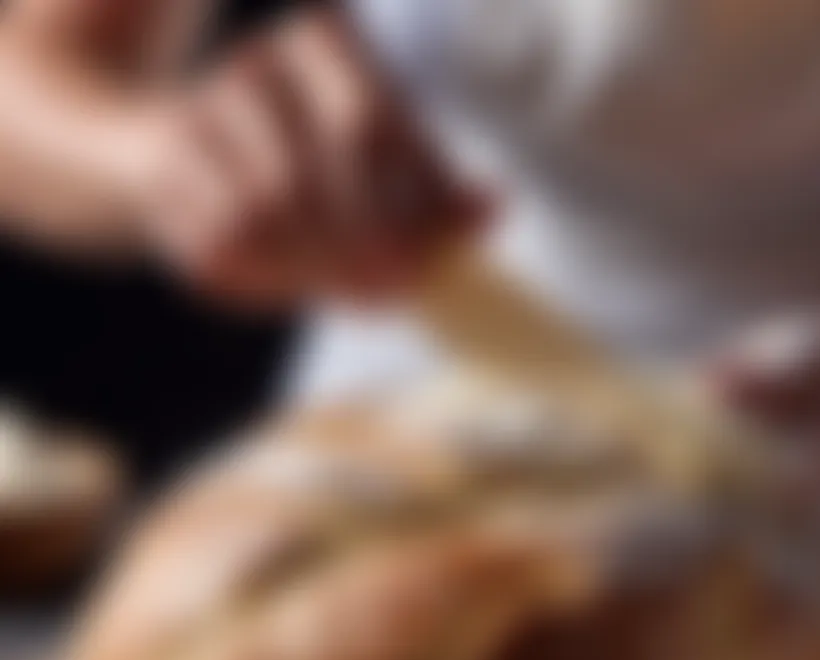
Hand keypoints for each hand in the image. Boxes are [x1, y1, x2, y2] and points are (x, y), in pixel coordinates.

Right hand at [119, 8, 484, 307]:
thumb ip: (433, 191)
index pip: (376, 127)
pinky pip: (221, 241)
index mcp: (323, 40)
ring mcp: (201, 111)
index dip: (403, 206)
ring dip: (311, 266)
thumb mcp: (380, 164)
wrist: (169, 150)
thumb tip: (493, 209)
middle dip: (359, 246)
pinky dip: (262, 278)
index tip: (422, 269)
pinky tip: (284, 282)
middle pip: (320, 170)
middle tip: (388, 294)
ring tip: (340, 288)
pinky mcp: (160, 170)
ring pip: (266, 210)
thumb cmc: (305, 163)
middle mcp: (258, 63)